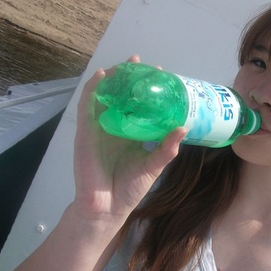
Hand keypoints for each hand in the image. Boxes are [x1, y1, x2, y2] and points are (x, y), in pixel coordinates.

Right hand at [73, 56, 186, 222]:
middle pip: (121, 97)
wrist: (108, 207)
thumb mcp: (153, 165)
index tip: (162, 75)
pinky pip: (87, 107)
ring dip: (112, 79)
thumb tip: (184, 128)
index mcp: (130, 134)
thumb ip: (167, 148)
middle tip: (142, 64)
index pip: (139, 107)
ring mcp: (99, 129)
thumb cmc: (129, 188)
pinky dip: (92, 90)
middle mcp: (115, 128)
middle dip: (129, 79)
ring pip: (104, 97)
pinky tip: (100, 76)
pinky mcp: (85, 133)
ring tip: (124, 66)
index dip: (148, 90)